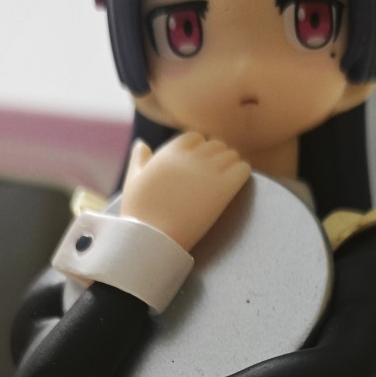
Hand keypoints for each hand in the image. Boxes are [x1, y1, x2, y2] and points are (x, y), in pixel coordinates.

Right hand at [120, 132, 249, 252]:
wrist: (152, 239)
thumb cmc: (139, 214)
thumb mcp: (132, 181)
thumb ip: (139, 159)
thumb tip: (142, 143)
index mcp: (170, 152)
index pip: (194, 137)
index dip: (199, 150)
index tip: (199, 165)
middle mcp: (191, 157)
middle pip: (216, 145)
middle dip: (217, 158)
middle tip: (215, 176)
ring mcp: (208, 171)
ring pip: (231, 155)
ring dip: (230, 165)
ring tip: (226, 181)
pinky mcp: (223, 188)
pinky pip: (243, 169)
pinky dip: (242, 174)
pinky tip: (234, 187)